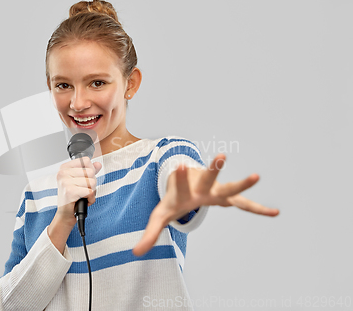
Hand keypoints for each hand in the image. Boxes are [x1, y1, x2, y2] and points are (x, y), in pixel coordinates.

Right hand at [54, 156, 101, 225]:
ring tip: (82, 196)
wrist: (65, 214)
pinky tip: (83, 201)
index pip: (86, 161)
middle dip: (92, 183)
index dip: (90, 171)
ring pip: (92, 182)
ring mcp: (65, 182)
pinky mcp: (69, 191)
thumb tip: (98, 164)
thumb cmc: (72, 198)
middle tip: (83, 190)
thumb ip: (89, 171)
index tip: (83, 180)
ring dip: (91, 192)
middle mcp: (62, 173)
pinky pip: (90, 191)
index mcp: (64, 168)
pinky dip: (90, 199)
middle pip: (91, 171)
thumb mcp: (80, 181)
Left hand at [132, 154, 278, 255]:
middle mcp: (200, 188)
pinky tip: (275, 213)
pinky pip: (244, 205)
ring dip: (242, 184)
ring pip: (229, 188)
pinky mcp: (225, 196)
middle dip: (213, 169)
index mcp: (183, 192)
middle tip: (220, 155)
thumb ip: (149, 234)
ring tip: (257, 175)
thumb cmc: (172, 199)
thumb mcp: (159, 216)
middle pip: (208, 178)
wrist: (184, 179)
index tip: (182, 164)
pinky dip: (258, 209)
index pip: (180, 185)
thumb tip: (135, 253)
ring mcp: (215, 191)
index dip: (181, 177)